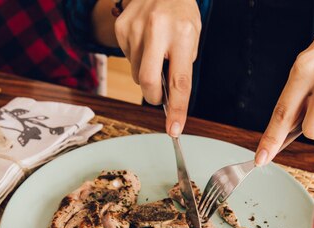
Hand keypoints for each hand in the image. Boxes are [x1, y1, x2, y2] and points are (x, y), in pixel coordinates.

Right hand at [114, 0, 201, 135]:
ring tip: (156, 51)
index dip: (177, 109)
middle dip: (154, 96)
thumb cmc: (180, 12)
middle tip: (159, 95)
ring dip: (146, 73)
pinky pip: (128, 59)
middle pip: (149, 82)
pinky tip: (144, 41)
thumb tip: (167, 96)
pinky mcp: (121, 28)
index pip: (180, 82)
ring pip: (137, 73)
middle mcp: (157, 30)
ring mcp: (135, 29)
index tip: (174, 129)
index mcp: (182, 34)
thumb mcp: (192, 34)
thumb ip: (182, 65)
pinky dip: (137, 59)